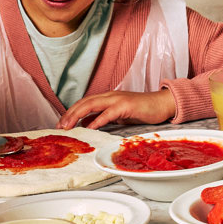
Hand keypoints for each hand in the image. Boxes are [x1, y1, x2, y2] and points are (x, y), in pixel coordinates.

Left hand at [57, 89, 176, 129]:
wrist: (163, 104)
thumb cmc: (144, 110)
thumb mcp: (120, 115)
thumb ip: (104, 117)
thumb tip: (87, 123)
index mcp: (108, 98)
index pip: (84, 103)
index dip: (70, 112)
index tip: (61, 124)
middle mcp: (110, 96)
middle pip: (84, 102)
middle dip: (69, 114)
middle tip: (59, 126)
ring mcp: (118, 99)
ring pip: (91, 105)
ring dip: (77, 115)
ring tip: (68, 126)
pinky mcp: (126, 106)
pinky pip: (108, 113)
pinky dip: (97, 120)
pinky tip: (89, 127)